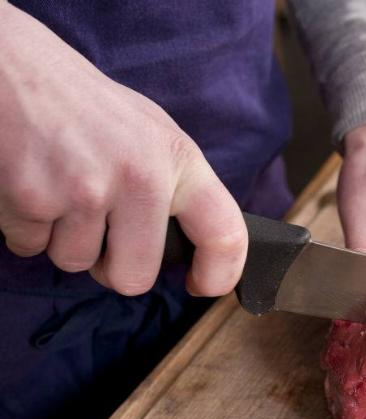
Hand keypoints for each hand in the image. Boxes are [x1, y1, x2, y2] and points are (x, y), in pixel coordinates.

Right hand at [0, 4, 246, 295]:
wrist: (11, 65)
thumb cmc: (85, 105)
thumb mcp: (150, 132)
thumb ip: (174, 187)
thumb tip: (193, 245)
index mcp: (177, 159)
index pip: (224, 233)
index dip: (219, 273)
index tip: (202, 285)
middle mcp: (139, 177)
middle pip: (134, 278)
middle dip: (113, 267)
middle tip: (100, 231)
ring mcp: (84, 189)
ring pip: (75, 264)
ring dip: (62, 239)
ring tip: (59, 187)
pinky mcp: (31, 197)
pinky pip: (30, 247)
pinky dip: (26, 226)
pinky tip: (30, 182)